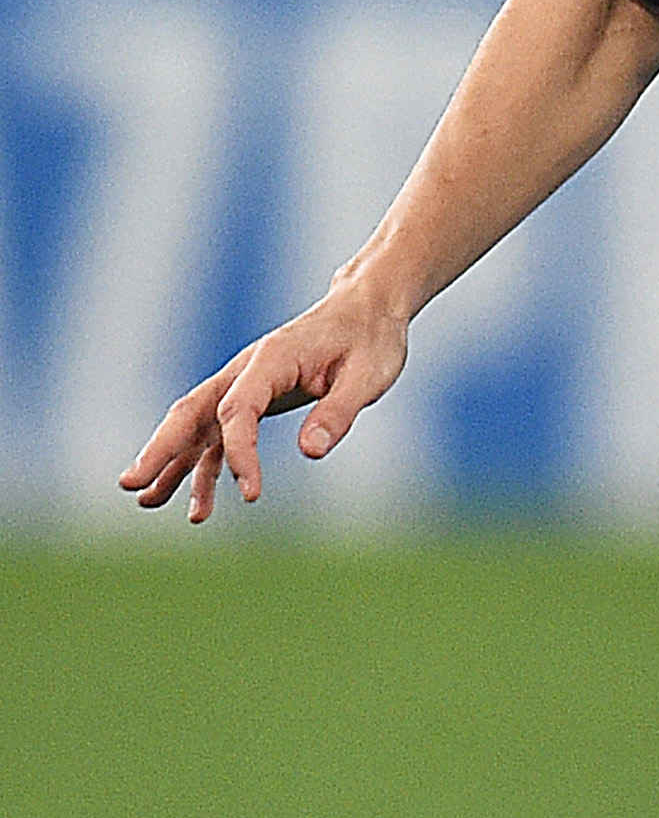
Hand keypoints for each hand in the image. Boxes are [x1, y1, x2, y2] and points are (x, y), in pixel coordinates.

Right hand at [118, 285, 408, 523]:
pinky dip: (202, 467)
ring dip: (172, 464)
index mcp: (271, 360)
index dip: (240, 453)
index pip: (239, 410)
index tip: (252, 493)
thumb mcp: (367, 377)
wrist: (366, 312)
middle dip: (160, 450)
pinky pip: (218, 437)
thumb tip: (312, 452)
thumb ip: (338, 412)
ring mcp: (244, 385)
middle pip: (192, 412)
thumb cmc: (370, 341)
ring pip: (196, 427)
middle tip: (130, 485)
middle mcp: (246, 371)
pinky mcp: (253, 400)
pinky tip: (196, 504)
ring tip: (148, 502)